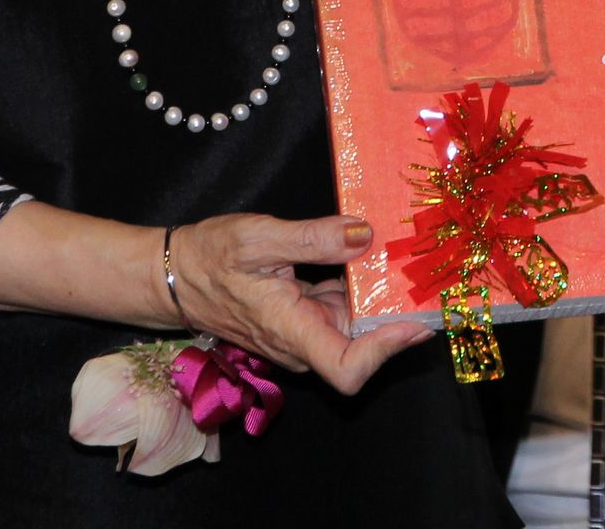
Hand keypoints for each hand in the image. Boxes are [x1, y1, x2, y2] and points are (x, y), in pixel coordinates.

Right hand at [163, 213, 429, 396]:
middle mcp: (302, 343)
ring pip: (355, 327)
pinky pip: (342, 310)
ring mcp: (303, 333)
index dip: (386, 351)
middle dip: (397, 317)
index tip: (416, 321)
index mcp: (291, 331)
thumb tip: (364, 235)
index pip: (347, 369)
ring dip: (383, 300)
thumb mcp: (259, 238)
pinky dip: (362, 289)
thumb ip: (314, 238)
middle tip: (431, 279)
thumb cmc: (208, 258)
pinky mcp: (303, 318)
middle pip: (362, 349)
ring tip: (413, 262)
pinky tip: (375, 257)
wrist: (173, 275)